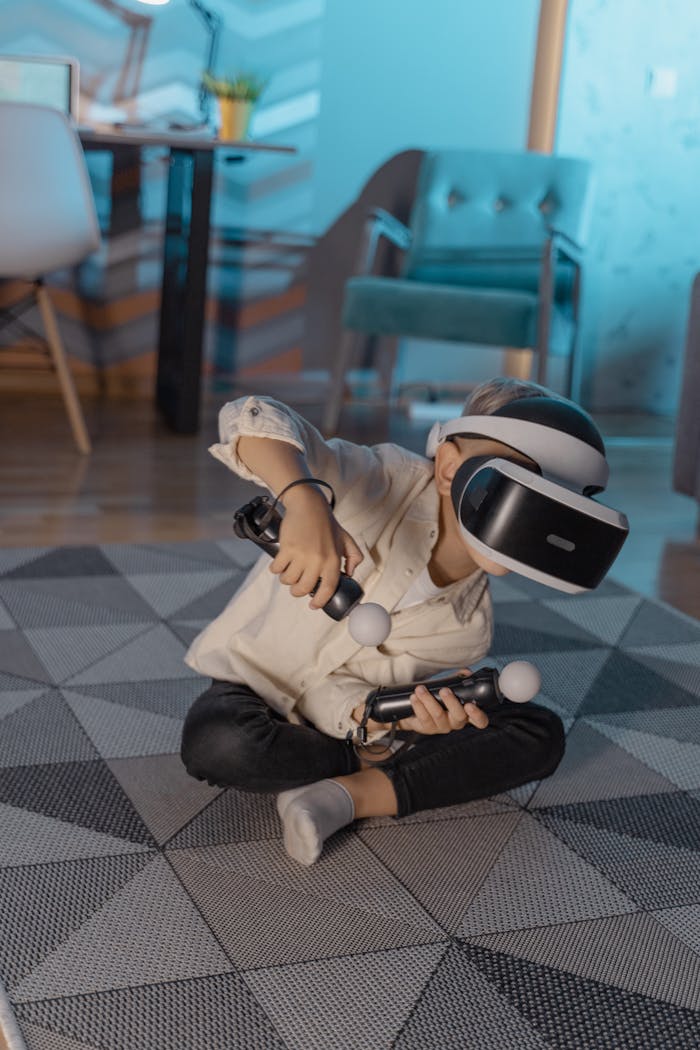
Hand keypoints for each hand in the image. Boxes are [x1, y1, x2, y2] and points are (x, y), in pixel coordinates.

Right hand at [270, 484, 362, 608]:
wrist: (308, 504)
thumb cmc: (326, 522)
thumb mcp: (346, 539)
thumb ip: (353, 557)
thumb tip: (350, 574)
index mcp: (333, 560)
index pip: (328, 589)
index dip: (320, 601)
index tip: (314, 605)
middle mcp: (318, 560)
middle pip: (304, 588)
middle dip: (297, 592)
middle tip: (296, 587)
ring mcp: (301, 555)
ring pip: (288, 580)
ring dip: (286, 580)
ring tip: (288, 572)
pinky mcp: (287, 548)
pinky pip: (277, 569)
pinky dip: (276, 569)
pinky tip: (279, 565)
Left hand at [399, 671, 489, 734]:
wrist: (418, 710)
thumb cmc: (439, 698)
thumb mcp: (450, 688)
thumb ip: (459, 679)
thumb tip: (466, 672)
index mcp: (466, 714)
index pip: (480, 721)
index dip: (477, 715)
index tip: (470, 705)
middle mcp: (455, 722)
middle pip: (459, 716)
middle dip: (451, 702)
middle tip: (444, 690)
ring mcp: (442, 727)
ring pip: (438, 715)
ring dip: (429, 700)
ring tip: (421, 689)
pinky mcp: (427, 728)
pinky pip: (424, 718)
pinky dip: (418, 706)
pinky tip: (414, 697)